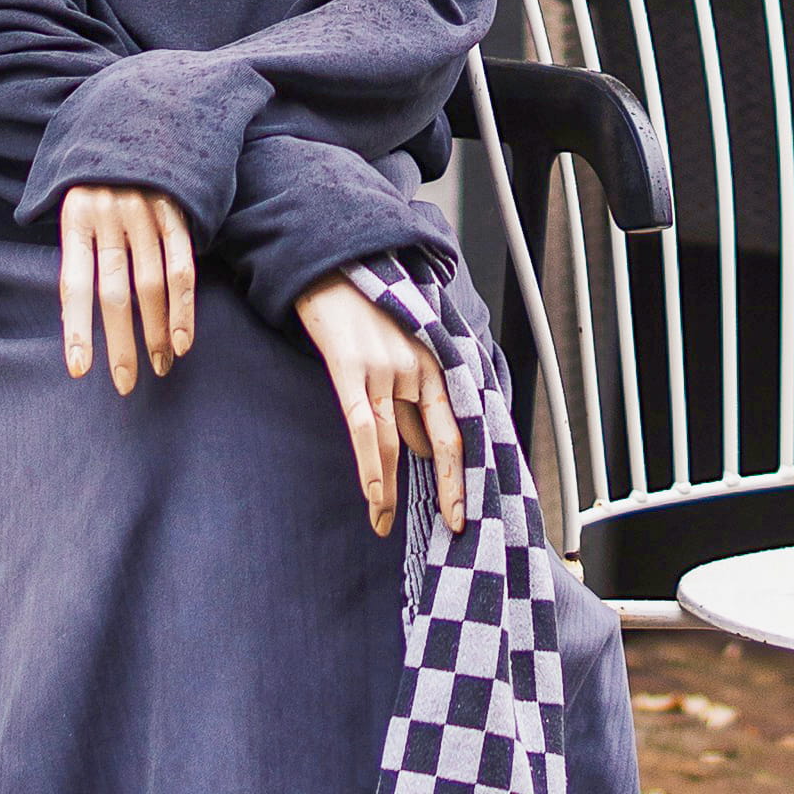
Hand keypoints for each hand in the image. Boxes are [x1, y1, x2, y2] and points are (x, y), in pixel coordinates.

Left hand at [59, 183, 194, 392]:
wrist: (137, 114)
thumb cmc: (98, 175)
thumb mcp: (74, 201)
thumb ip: (78, 248)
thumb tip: (75, 315)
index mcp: (75, 216)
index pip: (73, 283)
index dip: (76, 328)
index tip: (80, 370)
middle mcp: (109, 214)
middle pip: (115, 292)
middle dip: (122, 343)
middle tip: (126, 383)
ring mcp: (144, 211)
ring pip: (152, 284)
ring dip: (158, 331)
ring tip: (161, 364)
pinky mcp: (175, 209)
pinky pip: (182, 264)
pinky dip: (184, 305)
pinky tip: (184, 337)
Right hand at [296, 275, 466, 540]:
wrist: (329, 266)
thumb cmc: (364, 309)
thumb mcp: (402, 349)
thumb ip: (412, 394)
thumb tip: (423, 446)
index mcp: (435, 362)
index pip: (457, 428)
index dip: (462, 472)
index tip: (464, 510)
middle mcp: (417, 366)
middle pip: (436, 440)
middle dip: (445, 487)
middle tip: (450, 527)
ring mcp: (384, 366)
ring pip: (394, 441)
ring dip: (390, 489)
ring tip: (383, 523)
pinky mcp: (350, 366)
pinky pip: (364, 425)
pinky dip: (371, 464)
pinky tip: (374, 494)